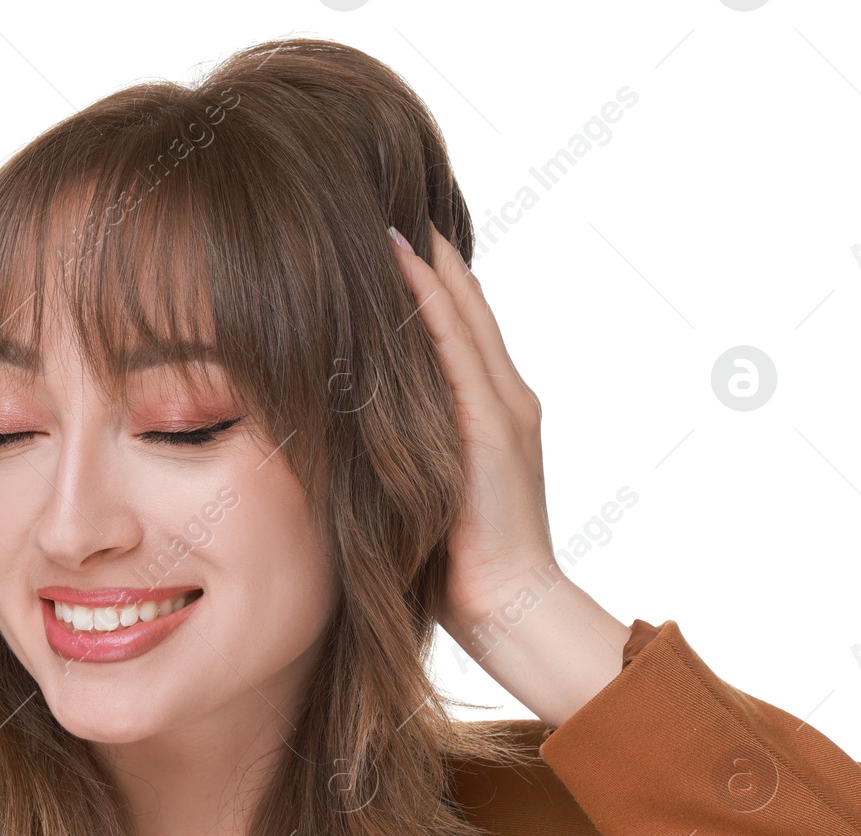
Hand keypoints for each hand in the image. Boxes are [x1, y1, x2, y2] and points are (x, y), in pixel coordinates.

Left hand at [386, 222, 554, 638]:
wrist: (512, 609)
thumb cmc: (459, 568)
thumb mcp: (426, 493)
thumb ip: (405, 452)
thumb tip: (348, 436)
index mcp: (492, 413)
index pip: (458, 329)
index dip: (428, 280)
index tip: (387, 238)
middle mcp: (505, 398)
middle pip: (463, 305)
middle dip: (426, 254)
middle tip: (383, 201)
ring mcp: (503, 408)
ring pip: (460, 314)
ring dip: (424, 263)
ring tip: (386, 213)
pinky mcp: (492, 427)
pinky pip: (455, 348)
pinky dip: (428, 302)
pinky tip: (400, 264)